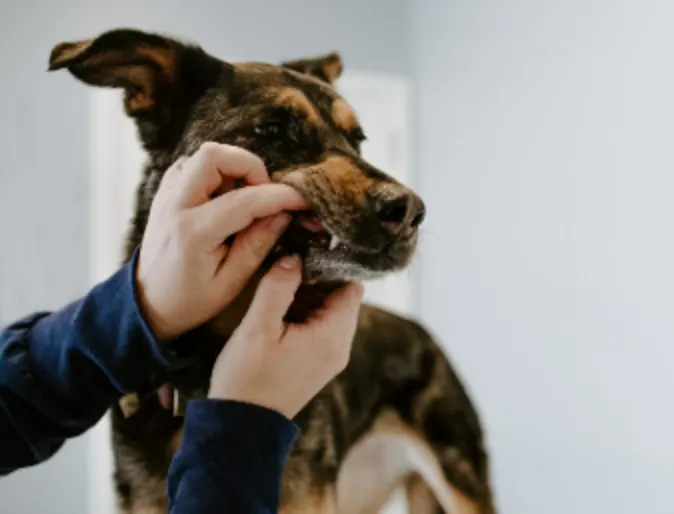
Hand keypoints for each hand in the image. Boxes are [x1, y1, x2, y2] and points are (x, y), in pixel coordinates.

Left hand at [136, 143, 306, 340]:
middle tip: (263, 194)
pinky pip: (192, 165)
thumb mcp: (231, 282)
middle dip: (250, 166)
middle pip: (214, 155)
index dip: (280, 196)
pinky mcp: (165, 194)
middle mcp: (175, 206)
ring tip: (243, 198)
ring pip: (203, 155)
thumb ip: (257, 244)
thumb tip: (283, 214)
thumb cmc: (190, 300)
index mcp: (193, 233)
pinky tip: (224, 198)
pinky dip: (215, 173)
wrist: (148, 303)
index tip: (302, 199)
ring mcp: (166, 196)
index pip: (245, 200)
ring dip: (232, 169)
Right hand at [208, 255, 363, 418]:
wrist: (242, 426)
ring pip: (331, 313)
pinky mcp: (319, 364)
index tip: (306, 256)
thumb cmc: (248, 378)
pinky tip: (279, 313)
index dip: (331, 268)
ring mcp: (331, 358)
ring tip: (279, 292)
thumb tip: (294, 258)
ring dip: (310, 299)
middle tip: (287, 272)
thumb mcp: (258, 327)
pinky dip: (306, 316)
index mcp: (332, 336)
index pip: (352, 287)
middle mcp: (340, 347)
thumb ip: (278, 287)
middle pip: (343, 299)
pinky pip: (322, 329)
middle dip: (317, 282)